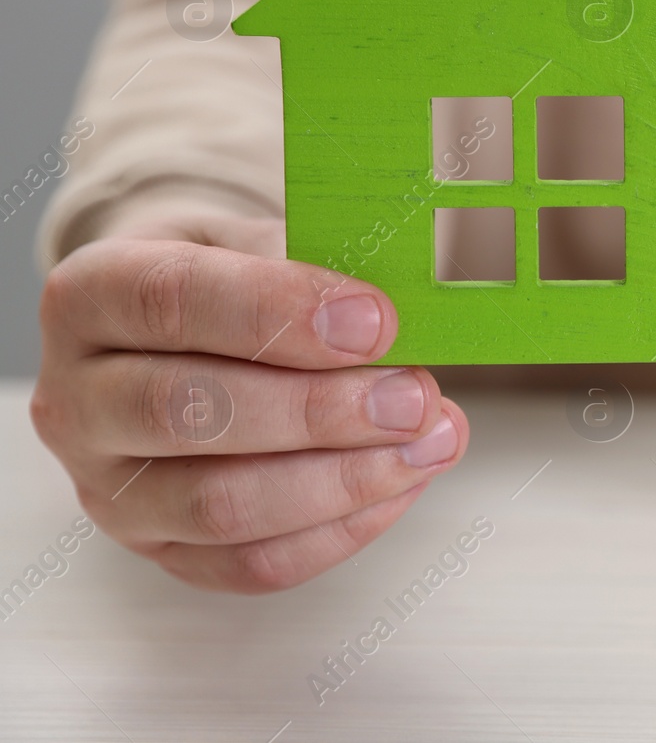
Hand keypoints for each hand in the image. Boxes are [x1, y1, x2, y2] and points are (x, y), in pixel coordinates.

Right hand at [33, 216, 467, 591]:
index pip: (170, 300)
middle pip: (188, 414)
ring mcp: (111, 490)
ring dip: (342, 479)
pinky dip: (342, 529)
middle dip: (319, 410)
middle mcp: (78, 400)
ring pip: (220, 505)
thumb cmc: (235, 278)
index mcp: (90, 296)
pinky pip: (252, 564)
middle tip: (414, 395)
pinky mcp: (162, 552)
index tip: (376, 321)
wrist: (193, 329)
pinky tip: (403, 482)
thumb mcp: (260, 240)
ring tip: (428, 440)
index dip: (278, 312)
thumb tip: (395, 317)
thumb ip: (316, 264)